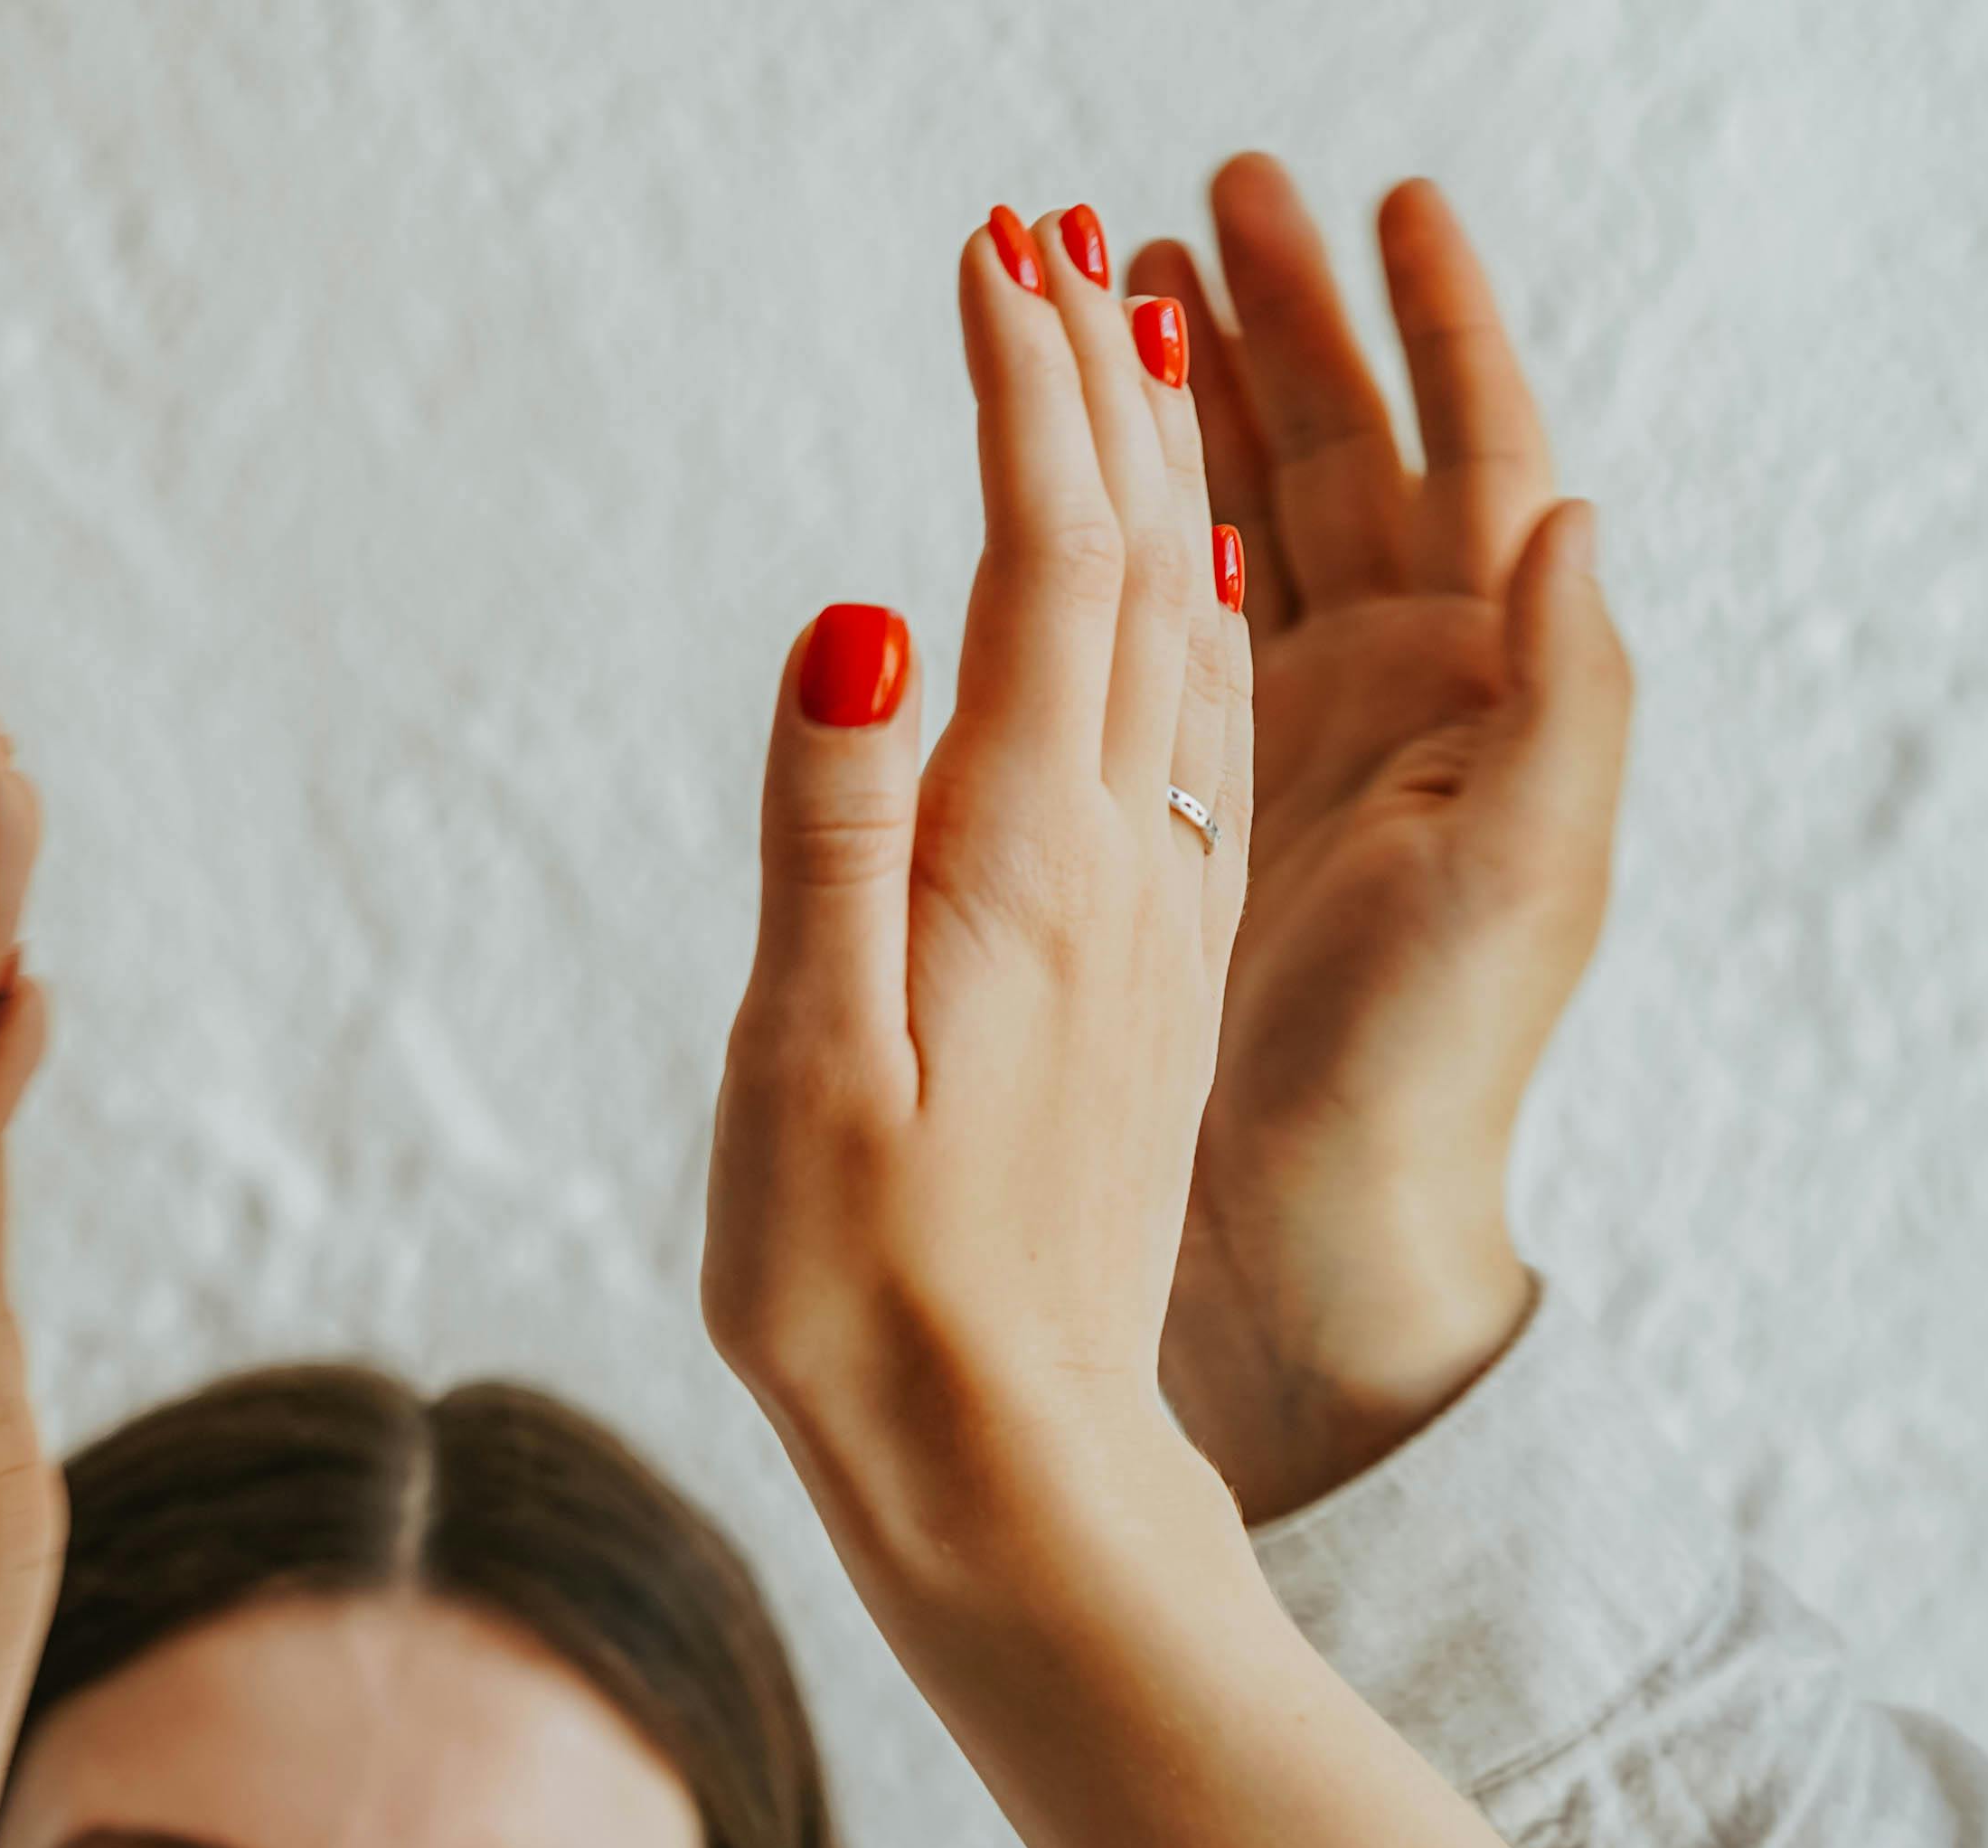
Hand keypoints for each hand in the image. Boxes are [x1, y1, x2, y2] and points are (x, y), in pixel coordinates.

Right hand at [703, 207, 1253, 1631]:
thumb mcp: (810, 1072)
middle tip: (1057, 231)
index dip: (1028, 390)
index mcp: (1028, 865)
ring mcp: (1140, 923)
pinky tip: (1164, 585)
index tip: (998, 241)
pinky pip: (1178, 741)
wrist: (1005, 1475)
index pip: (1048, 560)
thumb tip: (853, 618)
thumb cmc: (869, 1302)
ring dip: (1154, 471)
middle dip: (1100, 383)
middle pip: (1138, 564)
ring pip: (1176, 639)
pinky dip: (1166, 613)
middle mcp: (1117, 868)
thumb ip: (832, 837)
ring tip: (1125, 339)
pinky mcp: (1135, 984)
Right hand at [1129, 161, 1628, 1520]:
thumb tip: (1570, 508)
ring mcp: (1294, 764)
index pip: (1456, 456)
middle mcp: (1401, 710)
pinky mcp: (1198, 827)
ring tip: (1116, 297)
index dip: (1417, 325)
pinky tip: (1072, 500)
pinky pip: (1168, 639)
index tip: (1367, 202)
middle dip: (1282, 324)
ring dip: (1197, 410)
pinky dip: (1133, 542)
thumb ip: (1563, 697)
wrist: (1312, 1244)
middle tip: (1195, 201)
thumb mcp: (1523, 887)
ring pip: (1246, 533)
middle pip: (1349, 461)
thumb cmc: (1415, 1091)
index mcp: (1479, 696)